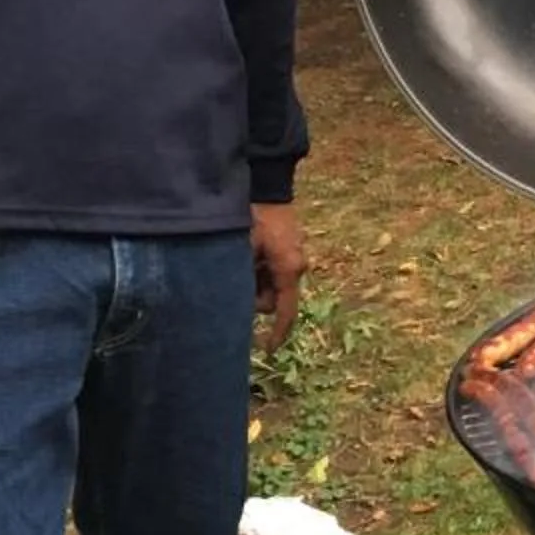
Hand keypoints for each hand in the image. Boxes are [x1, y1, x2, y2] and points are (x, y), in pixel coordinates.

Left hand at [251, 202, 305, 353]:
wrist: (268, 183)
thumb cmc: (253, 216)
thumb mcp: (242, 250)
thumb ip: (242, 281)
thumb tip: (240, 306)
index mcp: (288, 269)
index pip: (285, 311)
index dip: (277, 333)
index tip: (268, 351)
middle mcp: (296, 266)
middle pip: (274, 298)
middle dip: (254, 294)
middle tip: (238, 274)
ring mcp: (294, 257)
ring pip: (271, 285)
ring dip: (255, 280)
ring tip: (242, 256)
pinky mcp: (289, 249)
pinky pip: (273, 270)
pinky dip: (260, 269)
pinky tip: (249, 252)